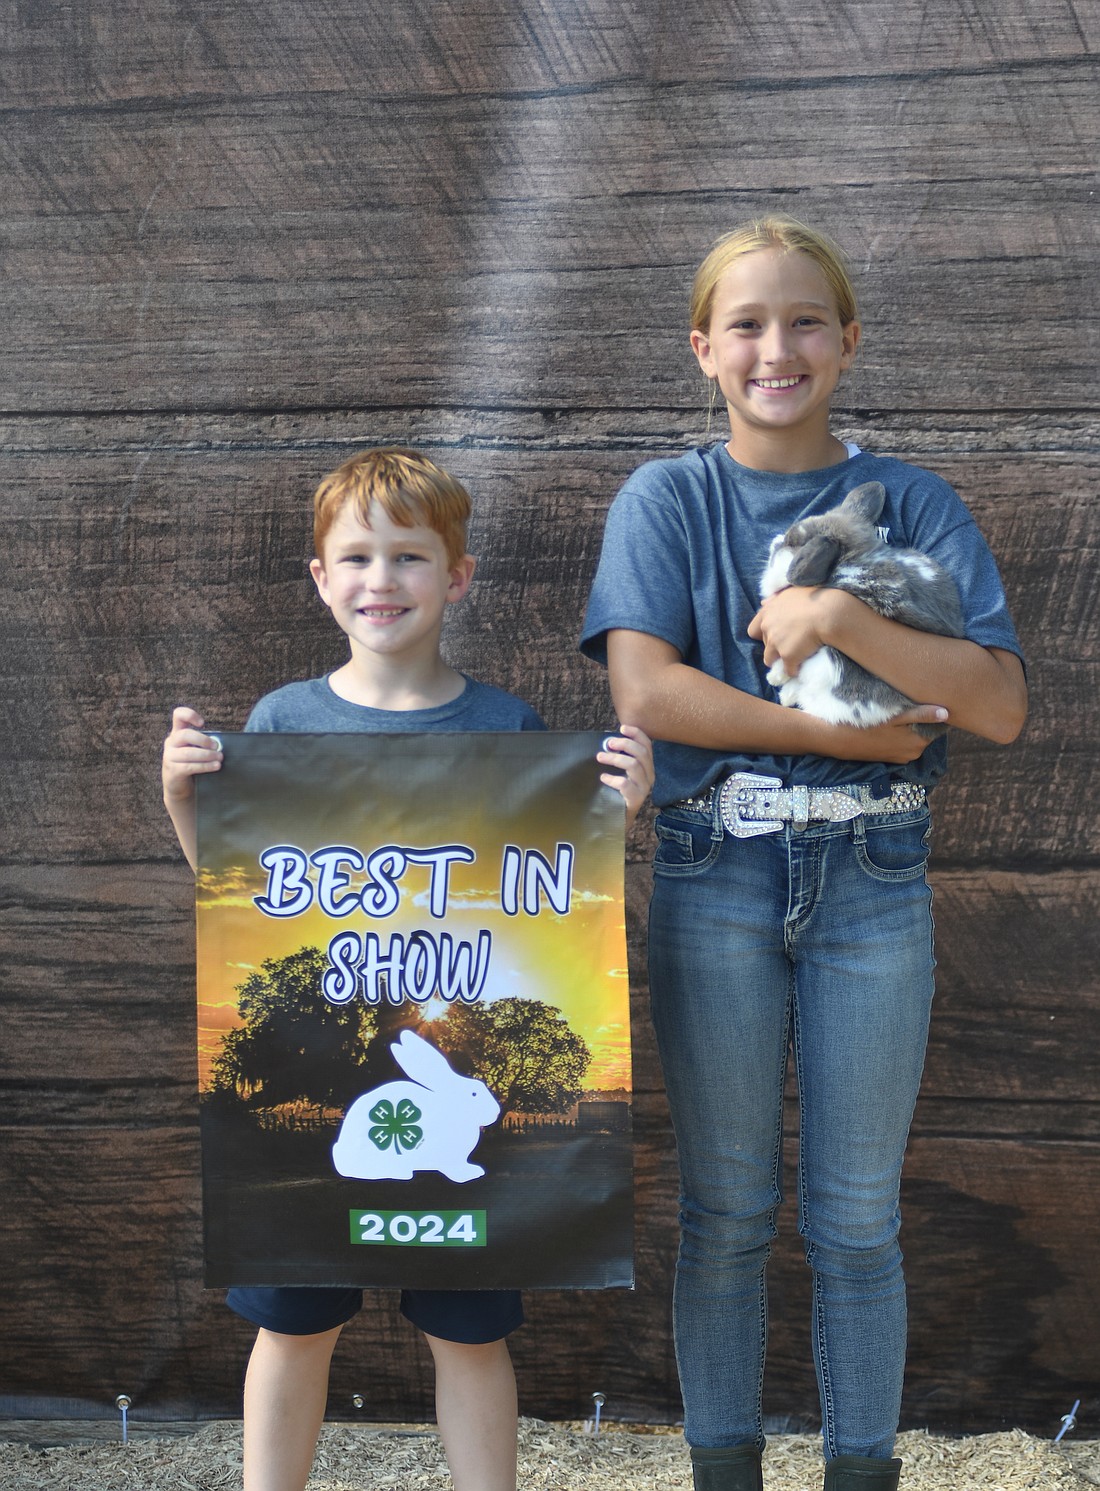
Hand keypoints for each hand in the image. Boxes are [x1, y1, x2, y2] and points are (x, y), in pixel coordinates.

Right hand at [162, 705, 222, 803]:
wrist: (179, 787)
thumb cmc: (191, 764)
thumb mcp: (195, 749)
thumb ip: (204, 743)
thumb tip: (222, 743)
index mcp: (177, 733)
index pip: (178, 716)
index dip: (190, 715)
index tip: (202, 723)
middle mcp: (171, 743)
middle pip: (185, 734)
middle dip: (203, 740)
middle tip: (217, 747)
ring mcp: (169, 757)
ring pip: (188, 753)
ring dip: (207, 755)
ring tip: (220, 758)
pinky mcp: (173, 771)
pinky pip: (189, 767)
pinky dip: (205, 766)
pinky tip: (215, 766)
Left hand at [597, 724, 654, 827]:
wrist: (617, 821)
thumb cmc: (617, 793)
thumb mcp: (622, 773)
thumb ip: (619, 758)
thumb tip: (608, 742)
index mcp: (647, 767)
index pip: (648, 745)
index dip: (637, 734)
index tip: (622, 727)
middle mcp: (649, 776)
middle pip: (642, 753)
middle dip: (624, 744)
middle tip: (608, 744)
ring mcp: (644, 789)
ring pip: (634, 766)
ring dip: (615, 758)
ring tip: (600, 757)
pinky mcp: (635, 800)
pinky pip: (625, 784)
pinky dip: (613, 778)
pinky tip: (604, 778)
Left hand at [748, 586, 843, 673]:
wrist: (828, 612)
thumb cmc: (813, 597)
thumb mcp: (791, 592)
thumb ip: (775, 599)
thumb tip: (763, 602)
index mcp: (767, 613)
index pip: (753, 630)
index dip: (762, 635)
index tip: (774, 635)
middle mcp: (767, 628)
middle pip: (765, 645)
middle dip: (775, 646)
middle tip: (791, 644)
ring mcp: (776, 644)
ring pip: (770, 660)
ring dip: (780, 661)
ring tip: (793, 659)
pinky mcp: (788, 657)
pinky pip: (788, 670)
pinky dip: (794, 670)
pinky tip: (801, 668)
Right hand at [826, 705, 948, 763]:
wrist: (837, 739)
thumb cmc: (866, 724)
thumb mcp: (894, 717)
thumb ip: (922, 715)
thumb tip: (947, 713)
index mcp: (919, 742)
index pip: (938, 724)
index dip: (933, 711)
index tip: (924, 699)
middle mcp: (914, 753)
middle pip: (927, 730)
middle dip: (921, 718)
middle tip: (907, 702)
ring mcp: (903, 757)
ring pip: (915, 736)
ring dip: (910, 725)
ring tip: (897, 712)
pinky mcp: (892, 758)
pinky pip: (904, 743)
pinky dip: (900, 734)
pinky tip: (889, 724)